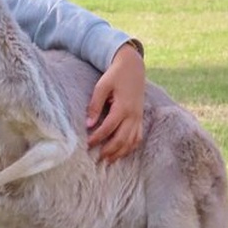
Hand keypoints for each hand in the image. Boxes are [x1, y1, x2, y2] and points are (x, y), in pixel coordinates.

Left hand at [86, 42, 145, 161]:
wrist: (133, 67)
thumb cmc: (115, 75)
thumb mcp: (102, 86)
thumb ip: (94, 105)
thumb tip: (88, 124)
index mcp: (123, 107)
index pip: (109, 128)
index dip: (98, 137)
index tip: (87, 144)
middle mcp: (133, 115)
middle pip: (122, 139)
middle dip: (109, 150)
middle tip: (97, 158)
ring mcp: (139, 117)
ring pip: (131, 141)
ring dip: (120, 152)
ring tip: (108, 161)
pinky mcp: (140, 118)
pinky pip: (138, 137)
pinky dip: (130, 147)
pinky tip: (122, 153)